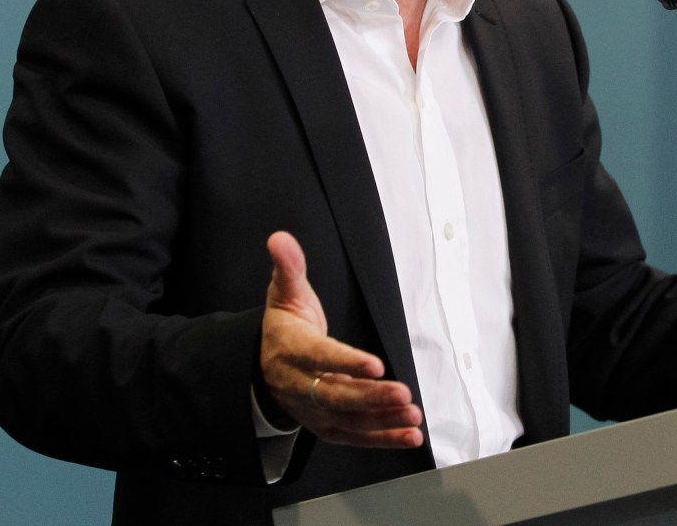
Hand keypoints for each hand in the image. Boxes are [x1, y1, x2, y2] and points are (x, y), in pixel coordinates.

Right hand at [259, 231, 423, 447]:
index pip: (320, 357)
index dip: (346, 363)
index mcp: (291, 349)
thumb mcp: (285, 292)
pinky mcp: (325, 425)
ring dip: (382, 420)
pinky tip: (410, 436)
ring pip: (348, 420)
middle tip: (403, 394)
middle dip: (371, 397)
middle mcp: (299, 385)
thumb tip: (279, 238)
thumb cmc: (285, 324)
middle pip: (335, 396)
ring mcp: (311, 409)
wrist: (263, 364)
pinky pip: (355, 436)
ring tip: (413, 417)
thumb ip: (289, 267)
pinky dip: (382, 438)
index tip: (376, 364)